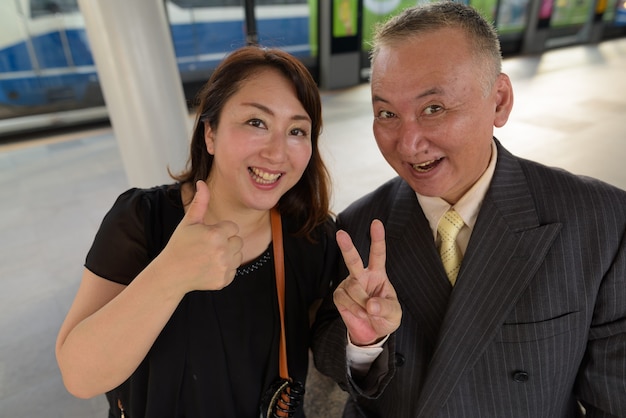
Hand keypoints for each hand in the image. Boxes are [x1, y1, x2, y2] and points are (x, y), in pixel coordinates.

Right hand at [159, 181, 242, 291]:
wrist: (171, 274)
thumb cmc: (180, 245)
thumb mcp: (188, 222)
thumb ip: (200, 202)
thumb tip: (201, 182)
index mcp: (216, 234)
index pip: (233, 228)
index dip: (220, 230)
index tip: (207, 236)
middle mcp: (223, 251)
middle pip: (238, 241)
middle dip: (226, 242)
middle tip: (207, 248)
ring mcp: (224, 267)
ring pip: (238, 256)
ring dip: (227, 255)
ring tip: (208, 257)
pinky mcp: (224, 280)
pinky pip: (234, 270)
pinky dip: (225, 270)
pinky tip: (209, 268)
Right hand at [334, 220, 400, 345]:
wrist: (371, 333)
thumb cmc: (385, 317)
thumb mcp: (394, 314)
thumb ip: (386, 308)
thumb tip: (371, 304)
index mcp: (378, 274)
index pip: (378, 254)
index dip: (377, 239)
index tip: (376, 223)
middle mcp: (362, 275)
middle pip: (353, 259)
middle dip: (347, 247)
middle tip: (341, 233)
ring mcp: (349, 284)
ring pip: (353, 287)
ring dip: (362, 302)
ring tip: (368, 312)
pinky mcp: (339, 295)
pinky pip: (344, 299)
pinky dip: (354, 308)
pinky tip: (360, 313)